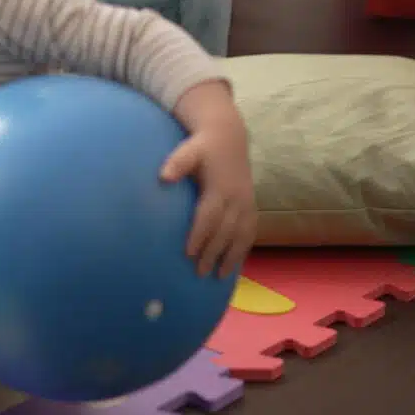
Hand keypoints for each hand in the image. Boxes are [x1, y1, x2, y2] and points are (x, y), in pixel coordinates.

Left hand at [161, 112, 256, 278]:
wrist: (229, 137)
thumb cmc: (202, 147)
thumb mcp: (188, 150)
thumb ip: (177, 163)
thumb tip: (163, 177)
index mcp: (220, 187)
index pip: (209, 216)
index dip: (200, 235)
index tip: (189, 253)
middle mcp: (237, 198)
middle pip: (225, 231)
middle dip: (213, 253)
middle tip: (199, 272)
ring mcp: (247, 203)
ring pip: (241, 236)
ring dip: (231, 257)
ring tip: (219, 277)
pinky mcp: (252, 206)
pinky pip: (251, 232)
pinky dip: (243, 249)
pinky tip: (235, 265)